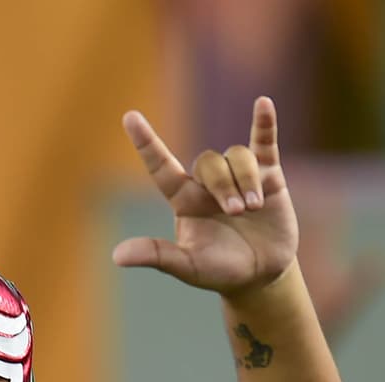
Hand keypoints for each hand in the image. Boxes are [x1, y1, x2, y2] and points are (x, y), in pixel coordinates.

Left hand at [113, 96, 298, 297]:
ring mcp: (237, 176)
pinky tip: (263, 104)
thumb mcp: (187, 266)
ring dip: (245, 179)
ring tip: (254, 208)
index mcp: (183, 200)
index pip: (161, 166)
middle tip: (237, 212)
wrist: (260, 275)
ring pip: (237, 156)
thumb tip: (117, 256)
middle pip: (208, 162)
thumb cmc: (218, 271)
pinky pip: (263, 143)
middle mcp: (207, 184)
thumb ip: (157, 256)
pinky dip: (264, 123)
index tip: (130, 117)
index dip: (146, 143)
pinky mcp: (268, 176)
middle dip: (223, 184)